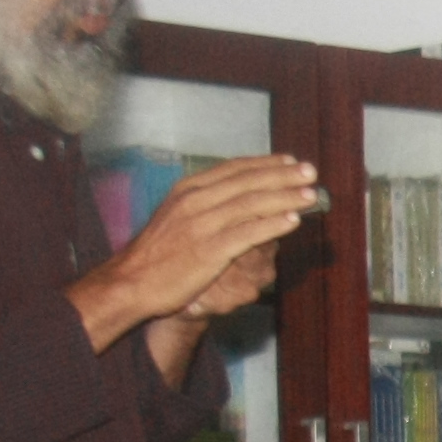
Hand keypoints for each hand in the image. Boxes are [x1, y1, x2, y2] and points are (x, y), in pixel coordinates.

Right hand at [70, 155, 317, 347]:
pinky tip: (294, 221)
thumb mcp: (176, 216)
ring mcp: (201, 224)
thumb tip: (236, 196)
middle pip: (247, 182)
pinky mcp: (208, 250)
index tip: (289, 160)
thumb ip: (204, 204)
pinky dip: (272, 225)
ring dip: (285, 197)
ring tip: (310, 194)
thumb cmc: (157, 253)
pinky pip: (247, 234)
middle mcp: (194, 200)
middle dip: (282, 175)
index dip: (265, 163)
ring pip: (251, 204)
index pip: (233, 169)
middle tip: (310, 172)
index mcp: (187, 189)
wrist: (131, 281)